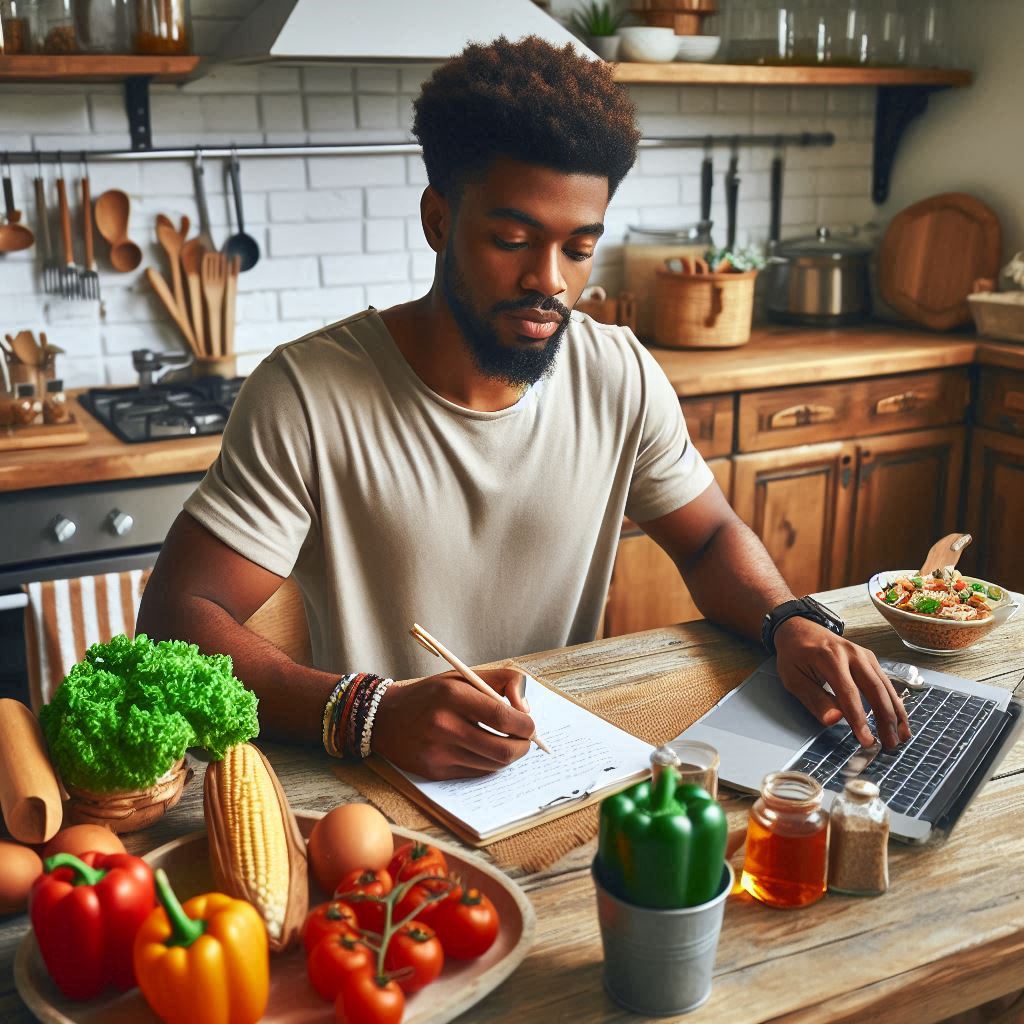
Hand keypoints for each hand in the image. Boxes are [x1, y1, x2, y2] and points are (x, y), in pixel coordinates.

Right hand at [371, 668, 535, 779]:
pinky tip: (482, 750)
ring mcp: (438, 752)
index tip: (530, 725)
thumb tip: (526, 710)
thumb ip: (504, 681)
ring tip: (504, 742)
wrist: (385, 717)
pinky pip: (476, 774)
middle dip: (523, 747)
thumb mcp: (465, 675)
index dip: (526, 725)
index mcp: (453, 696)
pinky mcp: (435, 772)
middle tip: (524, 740)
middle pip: (503, 750)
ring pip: (492, 765)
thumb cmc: (432, 694)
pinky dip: (487, 764)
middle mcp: (444, 725)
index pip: (503, 717)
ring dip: (506, 757)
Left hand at [773, 617, 911, 749]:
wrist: (799, 628)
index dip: (859, 719)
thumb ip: (814, 699)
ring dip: (896, 712)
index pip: (848, 692)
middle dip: (885, 719)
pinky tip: (899, 718)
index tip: (866, 741)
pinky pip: (885, 682)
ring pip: (885, 686)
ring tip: (902, 736)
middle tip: (890, 745)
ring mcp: (864, 654)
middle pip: (874, 688)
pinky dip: (894, 701)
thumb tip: (834, 720)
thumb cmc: (794, 655)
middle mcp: (851, 653)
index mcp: (830, 657)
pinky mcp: (869, 658)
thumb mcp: (794, 678)